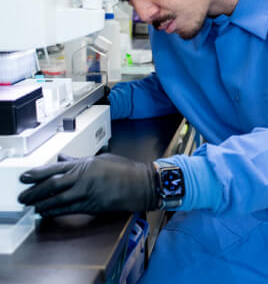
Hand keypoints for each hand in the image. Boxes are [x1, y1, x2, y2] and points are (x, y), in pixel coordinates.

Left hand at [18, 153, 158, 216]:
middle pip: (53, 185)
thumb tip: (63, 160)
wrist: (139, 183)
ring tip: (32, 206)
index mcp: (85, 164)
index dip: (38, 174)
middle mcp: (84, 178)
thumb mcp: (100, 159)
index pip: (55, 169)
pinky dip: (56, 211)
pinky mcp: (92, 205)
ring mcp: (87, 192)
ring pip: (58, 199)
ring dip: (43, 204)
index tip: (26, 177)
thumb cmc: (124, 169)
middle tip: (23, 196)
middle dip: (35, 191)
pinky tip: (47, 213)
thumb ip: (79, 161)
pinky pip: (69, 209)